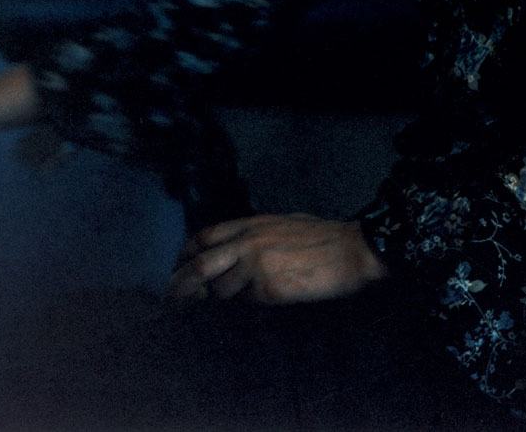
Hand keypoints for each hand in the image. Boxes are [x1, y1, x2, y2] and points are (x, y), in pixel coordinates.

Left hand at [170, 213, 387, 303]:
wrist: (351, 250)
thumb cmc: (323, 237)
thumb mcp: (283, 224)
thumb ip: (255, 236)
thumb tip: (232, 255)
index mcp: (252, 223)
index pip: (205, 236)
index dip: (185, 255)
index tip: (177, 269)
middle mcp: (249, 242)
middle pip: (200, 265)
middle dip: (181, 285)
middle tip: (174, 301)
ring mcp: (257, 266)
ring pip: (222, 290)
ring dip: (228, 297)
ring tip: (248, 294)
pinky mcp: (269, 289)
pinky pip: (248, 302)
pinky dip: (252, 303)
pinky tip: (270, 297)